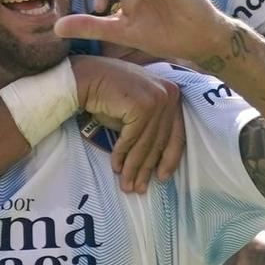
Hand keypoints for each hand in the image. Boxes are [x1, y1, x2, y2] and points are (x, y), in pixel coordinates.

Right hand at [73, 57, 186, 193]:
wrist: (87, 76)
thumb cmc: (110, 94)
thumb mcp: (137, 111)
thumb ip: (149, 128)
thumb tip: (153, 162)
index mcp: (173, 94)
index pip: (176, 134)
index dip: (169, 159)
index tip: (162, 178)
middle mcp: (169, 95)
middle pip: (159, 141)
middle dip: (147, 169)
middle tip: (139, 189)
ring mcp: (157, 99)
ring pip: (145, 144)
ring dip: (133, 168)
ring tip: (126, 185)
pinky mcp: (142, 106)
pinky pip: (132, 139)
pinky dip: (122, 155)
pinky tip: (116, 167)